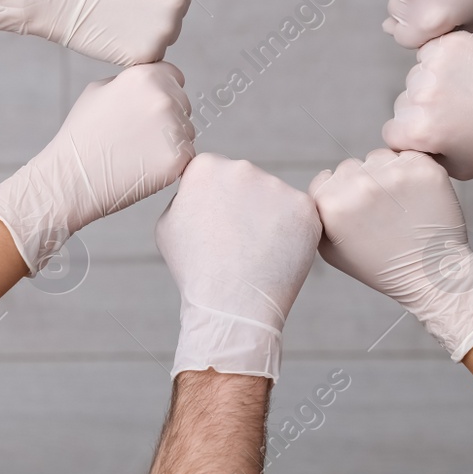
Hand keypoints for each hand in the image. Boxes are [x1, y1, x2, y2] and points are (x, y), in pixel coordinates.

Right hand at [0, 0, 192, 64]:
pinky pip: (148, 58)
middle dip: (151, 16)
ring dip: (143, 35)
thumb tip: (180, 5)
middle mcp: (180, 0)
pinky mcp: (149, 54)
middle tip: (120, 7)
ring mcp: (167, 29)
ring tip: (114, 20)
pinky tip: (112, 37)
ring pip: (162, 39)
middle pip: (174, 18)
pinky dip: (131, 52)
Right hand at [0, 62, 194, 272]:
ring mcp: (174, 129)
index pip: (173, 76)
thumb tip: (153, 80)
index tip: (146, 109)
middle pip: (182, 103)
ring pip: (186, 130)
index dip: (162, 90)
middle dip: (167, 116)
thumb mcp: (98, 90)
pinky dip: (171, 162)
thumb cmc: (82, 134)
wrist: (72, 178)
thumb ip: (131, 81)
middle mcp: (164, 98)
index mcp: (145, 76)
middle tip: (138, 135)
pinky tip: (145, 167)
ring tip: (138, 151)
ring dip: (171, 139)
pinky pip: (186, 155)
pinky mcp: (179, 158)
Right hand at [155, 154, 321, 379]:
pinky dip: (292, 232)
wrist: (232, 305)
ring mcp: (276, 186)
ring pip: (275, 197)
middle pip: (247, 180)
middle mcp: (242, 168)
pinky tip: (278, 252)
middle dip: (245, 204)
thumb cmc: (196, 270)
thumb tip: (203, 187)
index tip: (217, 225)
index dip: (217, 200)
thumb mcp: (168, 224)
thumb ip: (186, 195)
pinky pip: (299, 214)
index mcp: (206, 168)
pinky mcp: (304, 207)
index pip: (215, 171)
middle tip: (239, 241)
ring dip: (270, 216)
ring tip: (258, 250)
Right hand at [309, 150, 472, 358]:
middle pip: (351, 166)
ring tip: (398, 205)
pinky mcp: (423, 169)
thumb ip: (317, 214)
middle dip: (362, 184)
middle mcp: (359, 185)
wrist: (429, 274)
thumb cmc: (379, 265)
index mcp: (331, 205)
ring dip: (385, 174)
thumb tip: (322, 181)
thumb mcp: (331, 250)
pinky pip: (408, 156)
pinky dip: (410, 171)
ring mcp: (393, 174)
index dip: (340, 195)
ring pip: (378, 157)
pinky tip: (415, 197)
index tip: (357, 214)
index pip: (325, 178)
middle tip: (380, 212)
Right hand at [382, 31, 472, 177]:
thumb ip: (426, 157)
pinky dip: (446, 61)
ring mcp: (436, 66)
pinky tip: (472, 74)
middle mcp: (423, 96)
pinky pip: (431, 53)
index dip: (415, 137)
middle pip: (403, 103)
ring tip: (470, 93)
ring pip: (416, 76)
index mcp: (422, 131)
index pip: (393, 132)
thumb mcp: (461, 167)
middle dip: (423, 109)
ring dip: (434, 83)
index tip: (440, 134)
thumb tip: (404, 145)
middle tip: (461, 114)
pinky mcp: (451, 43)